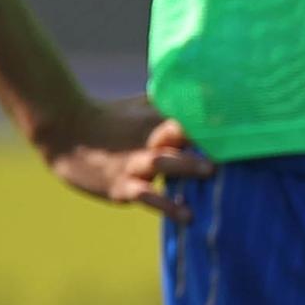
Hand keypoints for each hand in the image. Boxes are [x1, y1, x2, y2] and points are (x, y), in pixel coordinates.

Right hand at [37, 100, 212, 217]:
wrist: (65, 132)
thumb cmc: (112, 119)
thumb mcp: (141, 107)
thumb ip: (170, 103)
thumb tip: (206, 89)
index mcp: (156, 122)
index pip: (187, 119)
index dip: (209, 121)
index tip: (238, 122)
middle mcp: (148, 142)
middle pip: (177, 139)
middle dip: (202, 142)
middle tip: (229, 145)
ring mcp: (134, 165)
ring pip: (163, 163)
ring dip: (186, 166)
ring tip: (210, 172)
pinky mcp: (122, 187)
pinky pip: (146, 196)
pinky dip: (167, 206)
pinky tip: (187, 215)